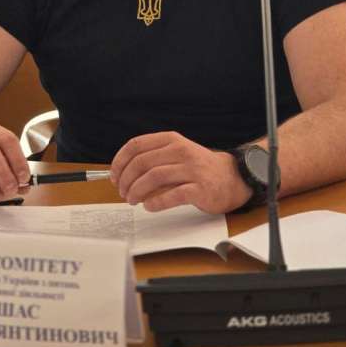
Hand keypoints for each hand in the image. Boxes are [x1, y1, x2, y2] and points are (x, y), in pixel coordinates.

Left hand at [110, 131, 250, 213]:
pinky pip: (172, 195)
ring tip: (132, 200)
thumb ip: (154, 157)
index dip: (120, 161)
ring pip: (153, 178)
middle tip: (122, 192)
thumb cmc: (199, 168)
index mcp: (171, 140)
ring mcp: (191, 169)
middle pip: (142, 163)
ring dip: (137, 191)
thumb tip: (123, 171)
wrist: (232, 178)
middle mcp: (180, 151)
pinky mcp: (200, 188)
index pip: (136, 145)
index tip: (113, 175)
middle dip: (126, 179)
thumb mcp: (177, 153)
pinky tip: (149, 206)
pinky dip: (156, 202)